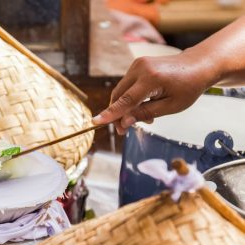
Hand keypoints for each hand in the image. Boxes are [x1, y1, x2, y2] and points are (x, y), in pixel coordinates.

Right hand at [93, 52, 214, 134]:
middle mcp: (141, 68)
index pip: (126, 100)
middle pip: (119, 96)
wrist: (198, 65)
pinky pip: (126, 86)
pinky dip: (129, 98)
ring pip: (121, 91)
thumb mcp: (171, 106)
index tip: (95, 122)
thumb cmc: (188, 86)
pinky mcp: (136, 65)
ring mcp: (137, 65)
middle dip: (118, 114)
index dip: (110, 113)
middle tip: (123, 130)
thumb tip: (125, 122)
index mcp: (151, 78)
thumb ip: (146, 113)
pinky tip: (143, 106)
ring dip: (125, 107)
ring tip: (143, 118)